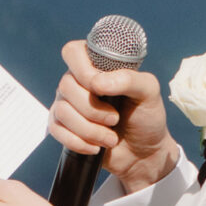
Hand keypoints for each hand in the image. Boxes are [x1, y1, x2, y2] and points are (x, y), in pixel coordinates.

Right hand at [53, 38, 180, 196]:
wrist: (143, 153)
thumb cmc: (146, 117)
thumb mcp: (149, 92)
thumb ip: (129, 79)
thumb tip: (97, 83)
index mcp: (97, 65)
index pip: (73, 52)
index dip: (84, 70)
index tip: (102, 88)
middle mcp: (78, 82)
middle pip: (65, 86)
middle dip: (93, 109)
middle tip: (115, 119)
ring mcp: (67, 104)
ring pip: (62, 111)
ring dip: (90, 130)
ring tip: (110, 138)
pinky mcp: (63, 127)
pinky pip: (57, 130)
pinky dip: (79, 142)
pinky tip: (96, 147)